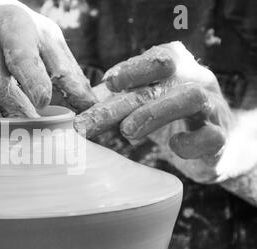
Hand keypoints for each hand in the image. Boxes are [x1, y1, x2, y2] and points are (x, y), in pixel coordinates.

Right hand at [0, 0, 95, 116]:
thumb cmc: (8, 29)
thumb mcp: (40, 36)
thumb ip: (66, 70)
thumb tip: (89, 105)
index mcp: (12, 27)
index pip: (24, 61)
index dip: (37, 86)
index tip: (46, 103)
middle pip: (6, 92)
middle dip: (24, 112)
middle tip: (37, 123)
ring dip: (8, 108)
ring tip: (9, 89)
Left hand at [75, 42, 235, 182]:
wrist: (214, 143)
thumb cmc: (169, 117)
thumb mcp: (142, 103)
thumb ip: (115, 100)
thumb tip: (73, 105)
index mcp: (178, 67)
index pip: (158, 57)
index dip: (133, 68)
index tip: (107, 84)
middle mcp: (197, 80)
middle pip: (164, 79)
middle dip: (123, 101)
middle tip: (89, 123)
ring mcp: (212, 108)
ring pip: (191, 98)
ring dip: (154, 114)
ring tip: (126, 132)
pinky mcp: (220, 138)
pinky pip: (210, 136)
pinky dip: (188, 142)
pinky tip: (172, 147)